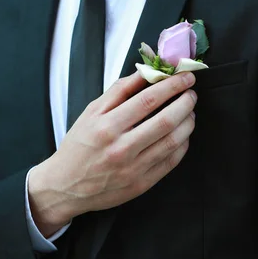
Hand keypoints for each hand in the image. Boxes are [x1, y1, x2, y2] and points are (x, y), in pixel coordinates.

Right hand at [28, 71, 196, 236]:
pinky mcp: (141, 184)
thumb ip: (119, 91)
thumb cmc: (78, 146)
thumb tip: (145, 72)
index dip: (171, 86)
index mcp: (107, 126)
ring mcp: (133, 168)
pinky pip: (171, 161)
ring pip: (173, 141)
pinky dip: (182, 144)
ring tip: (189, 111)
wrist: (66, 186)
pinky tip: (183, 135)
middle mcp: (121, 148)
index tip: (184, 77)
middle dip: (185, 102)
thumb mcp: (90, 112)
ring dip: (188, 122)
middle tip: (191, 92)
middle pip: (166, 120)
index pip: (148, 100)